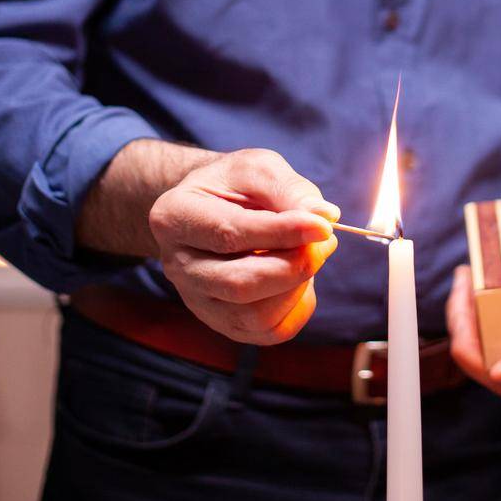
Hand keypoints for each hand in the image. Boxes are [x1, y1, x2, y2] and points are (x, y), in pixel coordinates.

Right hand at [148, 148, 340, 344]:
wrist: (216, 209)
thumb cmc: (235, 186)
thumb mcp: (258, 169)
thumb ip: (288, 189)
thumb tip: (324, 216)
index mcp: (175, 216)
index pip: (231, 234)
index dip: (283, 232)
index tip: (323, 226)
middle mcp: (178, 266)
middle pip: (240, 284)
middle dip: (294, 266)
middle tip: (325, 241)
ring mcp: (197, 300)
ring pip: (255, 316)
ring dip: (298, 286)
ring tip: (311, 253)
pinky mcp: (223, 323)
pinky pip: (269, 332)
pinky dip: (298, 307)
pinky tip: (300, 278)